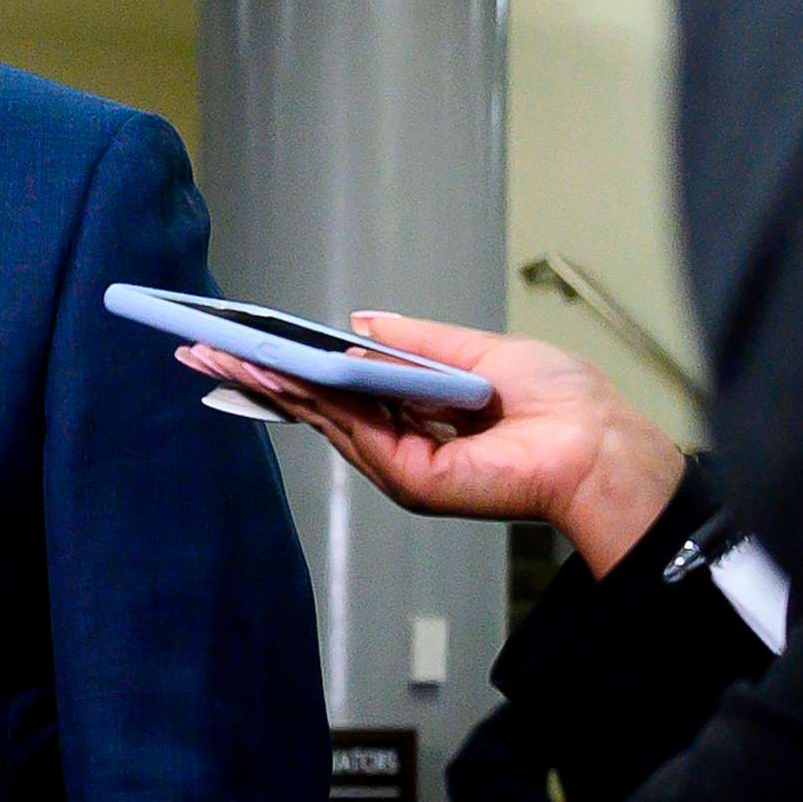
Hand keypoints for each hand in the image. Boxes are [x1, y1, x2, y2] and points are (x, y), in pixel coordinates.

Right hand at [176, 313, 685, 575]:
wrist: (602, 445)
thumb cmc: (564, 404)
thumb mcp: (478, 351)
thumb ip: (414, 341)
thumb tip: (356, 323)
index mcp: (417, 415)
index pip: (337, 389)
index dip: (288, 367)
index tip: (242, 347)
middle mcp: (401, 445)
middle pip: (314, 406)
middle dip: (257, 376)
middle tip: (200, 351)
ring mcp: (401, 466)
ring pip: (321, 418)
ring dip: (269, 384)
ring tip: (223, 355)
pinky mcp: (410, 478)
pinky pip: (351, 429)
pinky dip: (309, 400)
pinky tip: (278, 374)